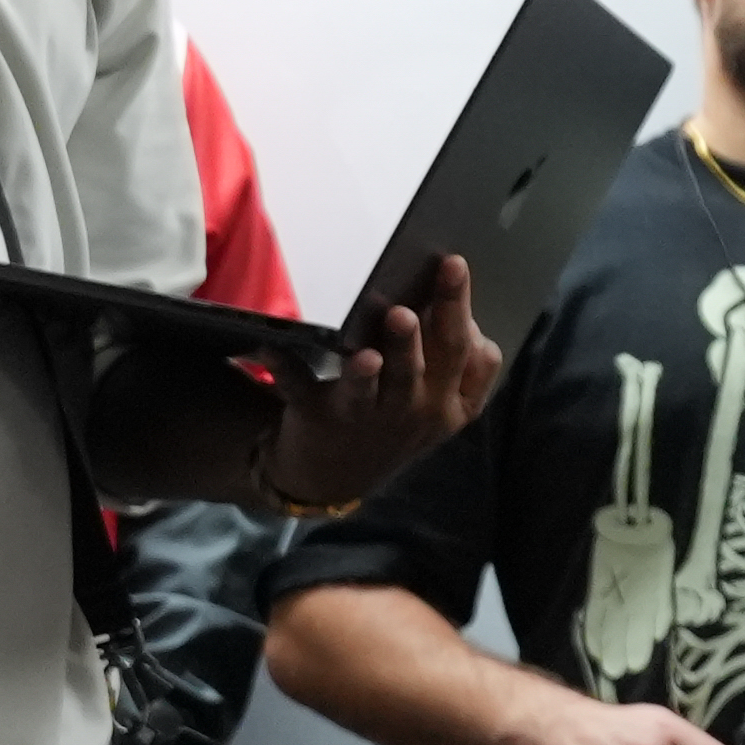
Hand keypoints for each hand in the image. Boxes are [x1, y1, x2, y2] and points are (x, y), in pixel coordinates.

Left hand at [258, 250, 503, 510]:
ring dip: (379, 359)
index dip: (466, 313)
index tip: (454, 265)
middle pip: (432, 360)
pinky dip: (284, 368)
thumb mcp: (437, 408)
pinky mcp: (318, 418)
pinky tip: (269, 348)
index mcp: (450, 405)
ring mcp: (367, 418)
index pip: (474, 358)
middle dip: (438, 318)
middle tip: (437, 277)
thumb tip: (450, 306)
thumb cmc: (391, 423)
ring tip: (389, 326)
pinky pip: (301, 389)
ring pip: (376, 384)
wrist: (332, 479)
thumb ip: (456, 366)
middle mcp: (416, 412)